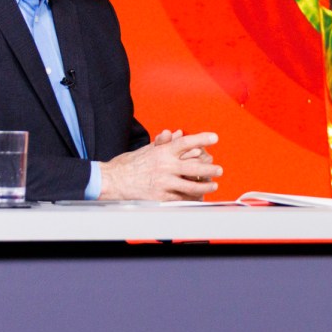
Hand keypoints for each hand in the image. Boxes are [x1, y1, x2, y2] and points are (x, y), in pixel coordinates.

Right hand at [99, 130, 221, 200]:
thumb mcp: (146, 149)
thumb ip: (163, 143)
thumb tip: (176, 133)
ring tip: (213, 186)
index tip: (214, 138)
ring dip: (206, 186)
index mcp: (162, 152)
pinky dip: (192, 198)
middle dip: (210, 169)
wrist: (112, 181)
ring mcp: (164, 182)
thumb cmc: (128, 165)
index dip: (202, 139)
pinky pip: (182, 198)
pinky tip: (199, 197)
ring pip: (192, 185)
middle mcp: (166, 166)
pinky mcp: (161, 197)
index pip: (186, 142)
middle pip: (195, 166)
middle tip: (219, 170)